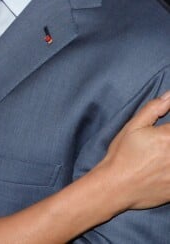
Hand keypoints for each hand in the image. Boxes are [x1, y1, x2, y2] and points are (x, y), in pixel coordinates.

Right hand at [97, 91, 169, 209]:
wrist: (117, 186)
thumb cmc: (122, 154)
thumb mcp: (133, 127)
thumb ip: (154, 109)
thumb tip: (169, 95)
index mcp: (168, 137)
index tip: (165, 130)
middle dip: (168, 138)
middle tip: (160, 142)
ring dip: (169, 150)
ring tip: (160, 152)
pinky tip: (162, 165)